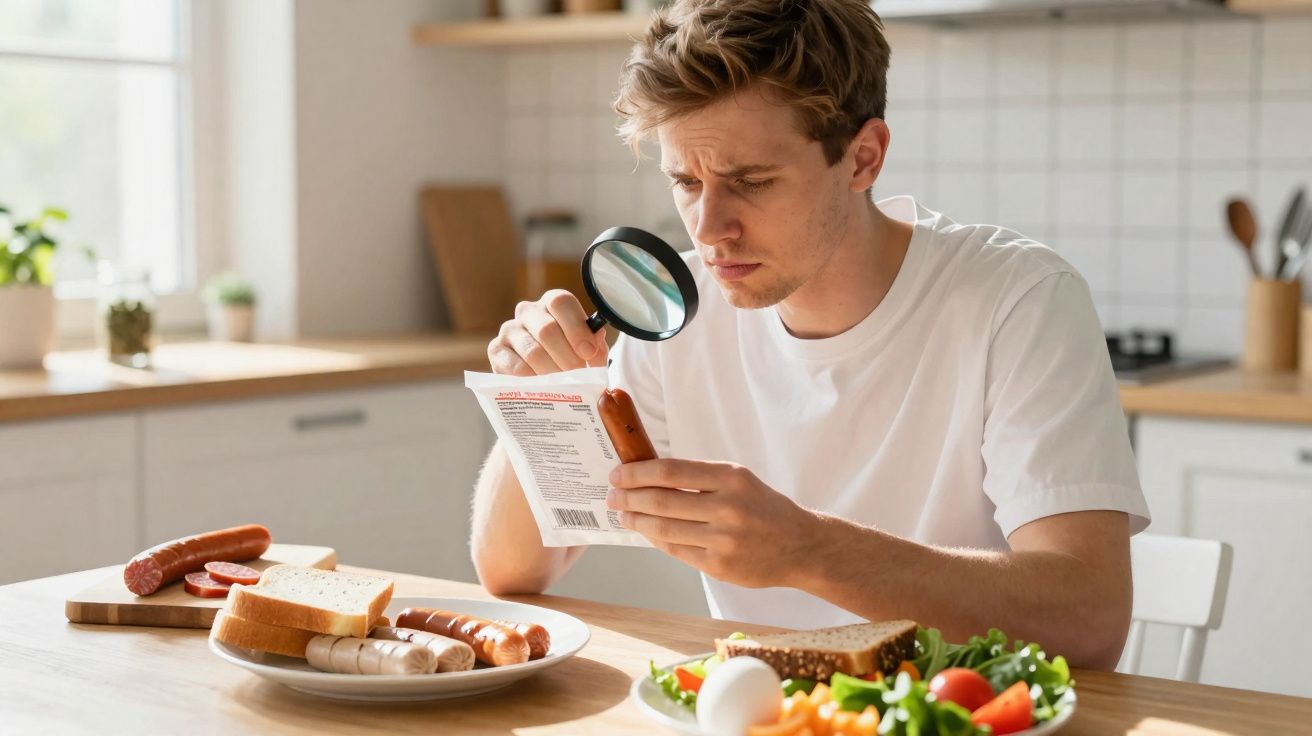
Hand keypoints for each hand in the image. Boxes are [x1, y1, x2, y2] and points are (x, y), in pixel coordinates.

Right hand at [487, 290, 608, 375]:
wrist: (542, 377)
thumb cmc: (569, 357)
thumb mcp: (587, 350)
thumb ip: (595, 346)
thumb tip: (595, 341)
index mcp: (553, 303)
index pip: (561, 302)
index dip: (577, 328)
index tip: (589, 353)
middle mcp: (528, 311)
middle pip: (547, 329)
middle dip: (567, 357)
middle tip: (578, 375)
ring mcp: (509, 329)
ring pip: (532, 351)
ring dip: (551, 372)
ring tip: (563, 386)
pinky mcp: (496, 350)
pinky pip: (515, 367)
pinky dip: (533, 380)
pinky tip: (543, 388)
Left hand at [605, 459, 821, 588]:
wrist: (801, 546)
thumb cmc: (764, 508)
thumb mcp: (739, 481)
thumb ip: (700, 478)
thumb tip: (649, 476)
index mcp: (732, 477)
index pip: (671, 471)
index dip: (637, 473)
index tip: (618, 474)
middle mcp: (728, 507)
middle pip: (661, 501)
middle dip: (628, 498)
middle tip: (612, 496)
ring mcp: (724, 539)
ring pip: (664, 529)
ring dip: (636, 521)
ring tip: (623, 515)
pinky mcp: (719, 566)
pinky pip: (676, 551)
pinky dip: (656, 540)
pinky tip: (647, 533)